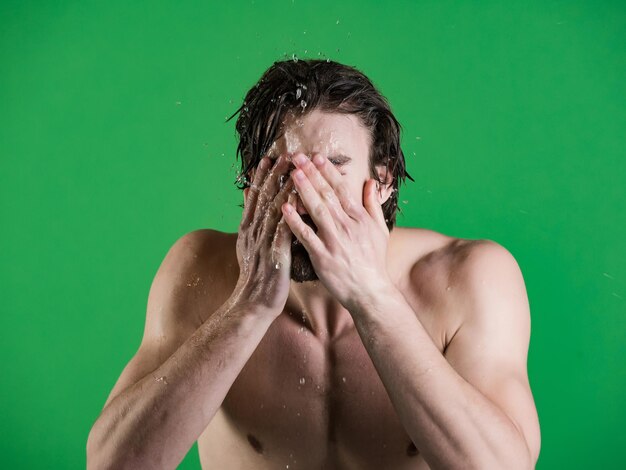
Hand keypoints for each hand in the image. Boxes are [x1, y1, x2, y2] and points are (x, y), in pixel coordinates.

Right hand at [231, 153, 295, 316]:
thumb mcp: (248, 245)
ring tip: (293, 169)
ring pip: (273, 209)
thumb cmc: (257, 276)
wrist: (253, 302)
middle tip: (285, 154)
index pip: (255, 197)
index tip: (269, 157)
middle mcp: (254, 231)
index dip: (262, 176)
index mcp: (249, 228)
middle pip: (264, 197)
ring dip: (283, 187)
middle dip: (274, 174)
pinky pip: (283, 230)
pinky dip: (289, 213)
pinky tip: (298, 200)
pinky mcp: (275, 254)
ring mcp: (263, 242)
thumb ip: (251, 222)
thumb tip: (250, 200)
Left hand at [281, 152, 393, 311]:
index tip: (316, 156)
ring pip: (316, 209)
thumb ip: (373, 204)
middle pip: (327, 194)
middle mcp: (347, 225)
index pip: (341, 188)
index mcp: (358, 217)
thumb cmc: (374, 262)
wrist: (370, 292)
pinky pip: (306, 235)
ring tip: (291, 173)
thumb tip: (371, 182)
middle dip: (311, 173)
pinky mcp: (322, 256)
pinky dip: (295, 221)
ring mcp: (334, 240)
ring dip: (303, 190)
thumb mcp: (380, 230)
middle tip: (297, 156)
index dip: (328, 171)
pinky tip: (284, 208)